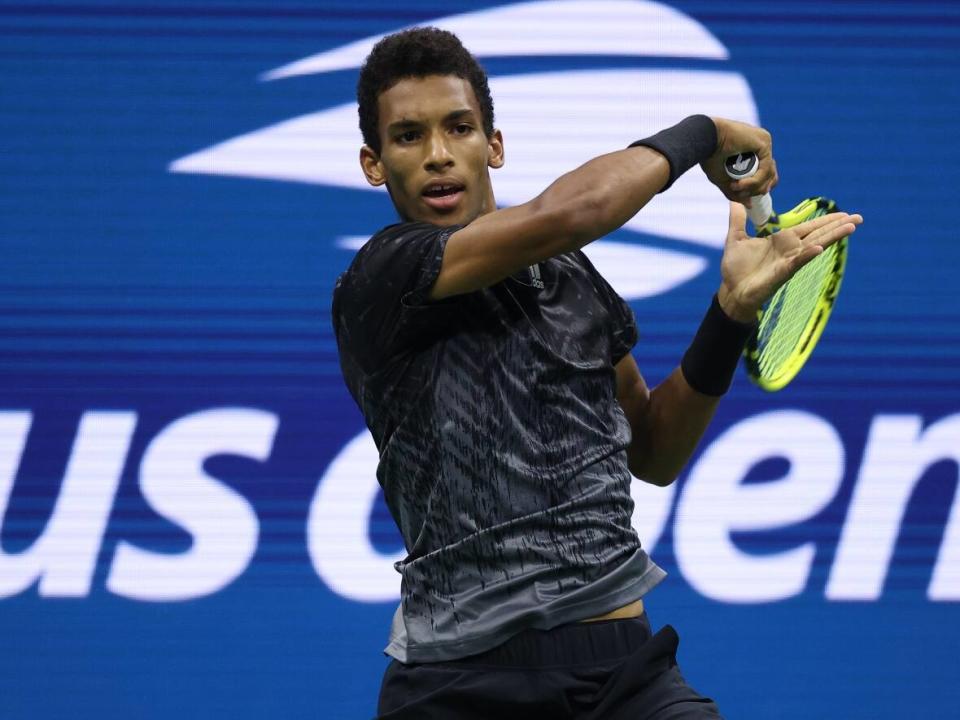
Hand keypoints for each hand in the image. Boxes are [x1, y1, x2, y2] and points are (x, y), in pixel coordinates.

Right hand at [700, 118, 777, 205]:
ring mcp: (764, 143)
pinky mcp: (764, 142)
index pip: (766, 173)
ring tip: (735, 188)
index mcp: (753, 151)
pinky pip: (766, 168)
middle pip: (771, 174)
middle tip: (741, 193)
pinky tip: (739, 184)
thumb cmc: (708, 156)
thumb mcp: (722, 179)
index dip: (760, 186)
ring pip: (769, 173)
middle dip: (758, 188)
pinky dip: (754, 180)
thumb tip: (749, 205)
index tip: (748, 195)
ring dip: (753, 186)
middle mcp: (762, 145)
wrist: (704, 138)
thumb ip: (735, 192)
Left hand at [717, 202, 862, 322]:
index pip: (808, 227)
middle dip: (837, 226)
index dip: (825, 220)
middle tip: (859, 217)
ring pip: (815, 246)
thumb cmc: (736, 268)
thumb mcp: (735, 238)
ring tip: (851, 227)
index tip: (844, 212)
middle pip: (818, 234)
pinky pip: (797, 262)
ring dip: (832, 237)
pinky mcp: (783, 272)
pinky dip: (808, 255)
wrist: (732, 291)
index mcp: (781, 240)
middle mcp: (790, 249)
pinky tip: (819, 249)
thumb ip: (737, 219)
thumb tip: (735, 200)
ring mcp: (789, 261)